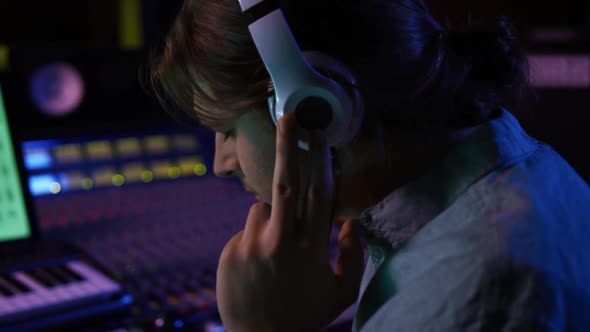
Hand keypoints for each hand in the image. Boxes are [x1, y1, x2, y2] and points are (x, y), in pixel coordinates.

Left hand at [216, 114, 363, 331]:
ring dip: (271, 216)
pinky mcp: (230, 251)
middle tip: (289, 115)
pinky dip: (254, 238)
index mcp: (312, 248)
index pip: (319, 193)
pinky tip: (258, 267)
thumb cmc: (306, 315)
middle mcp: (281, 241)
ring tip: (274, 253)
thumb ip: (353, 254)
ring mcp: (252, 245)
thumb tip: (351, 220)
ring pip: (262, 207)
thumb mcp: (342, 291)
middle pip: (286, 182)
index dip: (321, 159)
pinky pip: (245, 230)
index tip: (320, 133)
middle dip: (289, 145)